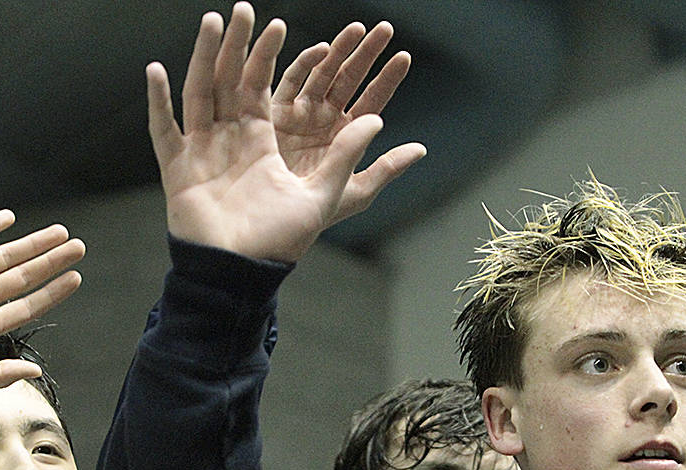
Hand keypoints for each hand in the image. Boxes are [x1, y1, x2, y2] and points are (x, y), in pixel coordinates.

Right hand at [0, 210, 82, 412]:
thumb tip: (36, 374)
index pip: (28, 304)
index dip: (53, 292)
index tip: (77, 277)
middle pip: (23, 275)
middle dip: (52, 261)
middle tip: (80, 247)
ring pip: (3, 255)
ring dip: (32, 244)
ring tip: (61, 232)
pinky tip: (9, 218)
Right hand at [148, 2, 394, 261]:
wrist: (241, 274)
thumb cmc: (282, 242)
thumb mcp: (324, 194)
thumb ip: (350, 156)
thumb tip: (381, 119)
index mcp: (263, 144)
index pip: (265, 88)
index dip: (271, 57)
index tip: (278, 24)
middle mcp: (230, 142)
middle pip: (230, 82)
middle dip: (236, 46)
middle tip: (241, 8)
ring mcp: (202, 152)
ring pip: (200, 94)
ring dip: (204, 59)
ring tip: (210, 23)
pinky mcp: (178, 169)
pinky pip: (165, 130)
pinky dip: (160, 103)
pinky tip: (157, 71)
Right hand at [272, 21, 424, 223]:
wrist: (265, 223)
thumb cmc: (310, 217)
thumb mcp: (354, 192)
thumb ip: (386, 169)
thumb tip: (421, 149)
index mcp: (346, 139)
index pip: (371, 102)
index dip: (387, 79)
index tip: (404, 57)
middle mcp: (323, 122)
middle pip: (349, 80)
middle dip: (366, 54)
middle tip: (384, 30)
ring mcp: (298, 115)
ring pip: (322, 73)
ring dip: (338, 50)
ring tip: (357, 29)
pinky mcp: (273, 113)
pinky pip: (290, 82)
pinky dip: (304, 64)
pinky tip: (322, 51)